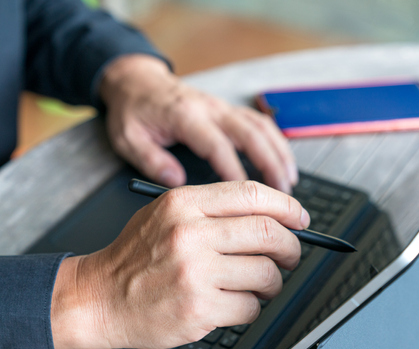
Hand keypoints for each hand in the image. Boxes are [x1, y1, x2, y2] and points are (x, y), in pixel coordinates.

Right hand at [50, 181, 310, 348]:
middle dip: (290, 248)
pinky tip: (233, 303)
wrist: (99, 297)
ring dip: (271, 283)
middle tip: (289, 257)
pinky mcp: (199, 308)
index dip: (287, 207)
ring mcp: (194, 272)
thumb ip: (213, 210)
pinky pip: (251, 307)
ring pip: (266, 273)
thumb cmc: (136, 258)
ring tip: (258, 286)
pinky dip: (251, 308)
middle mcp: (190, 233)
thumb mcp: (165, 215)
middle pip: (269, 233)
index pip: (253, 195)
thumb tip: (273, 217)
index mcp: (184, 203)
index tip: (301, 219)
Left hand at [99, 54, 297, 192]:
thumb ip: (150, 160)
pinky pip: (260, 123)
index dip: (233, 170)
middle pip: (250, 134)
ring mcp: (222, 107)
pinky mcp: (228, 110)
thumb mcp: (128, 138)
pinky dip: (276, 143)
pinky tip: (285, 163)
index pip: (216, 144)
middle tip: (282, 194)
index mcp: (185, 116)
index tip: (244, 197)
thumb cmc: (132, 111)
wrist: (136, 81)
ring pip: (261, 127)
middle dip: (270, 164)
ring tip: (290, 183)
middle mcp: (210, 109)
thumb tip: (175, 181)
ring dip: (279, 154)